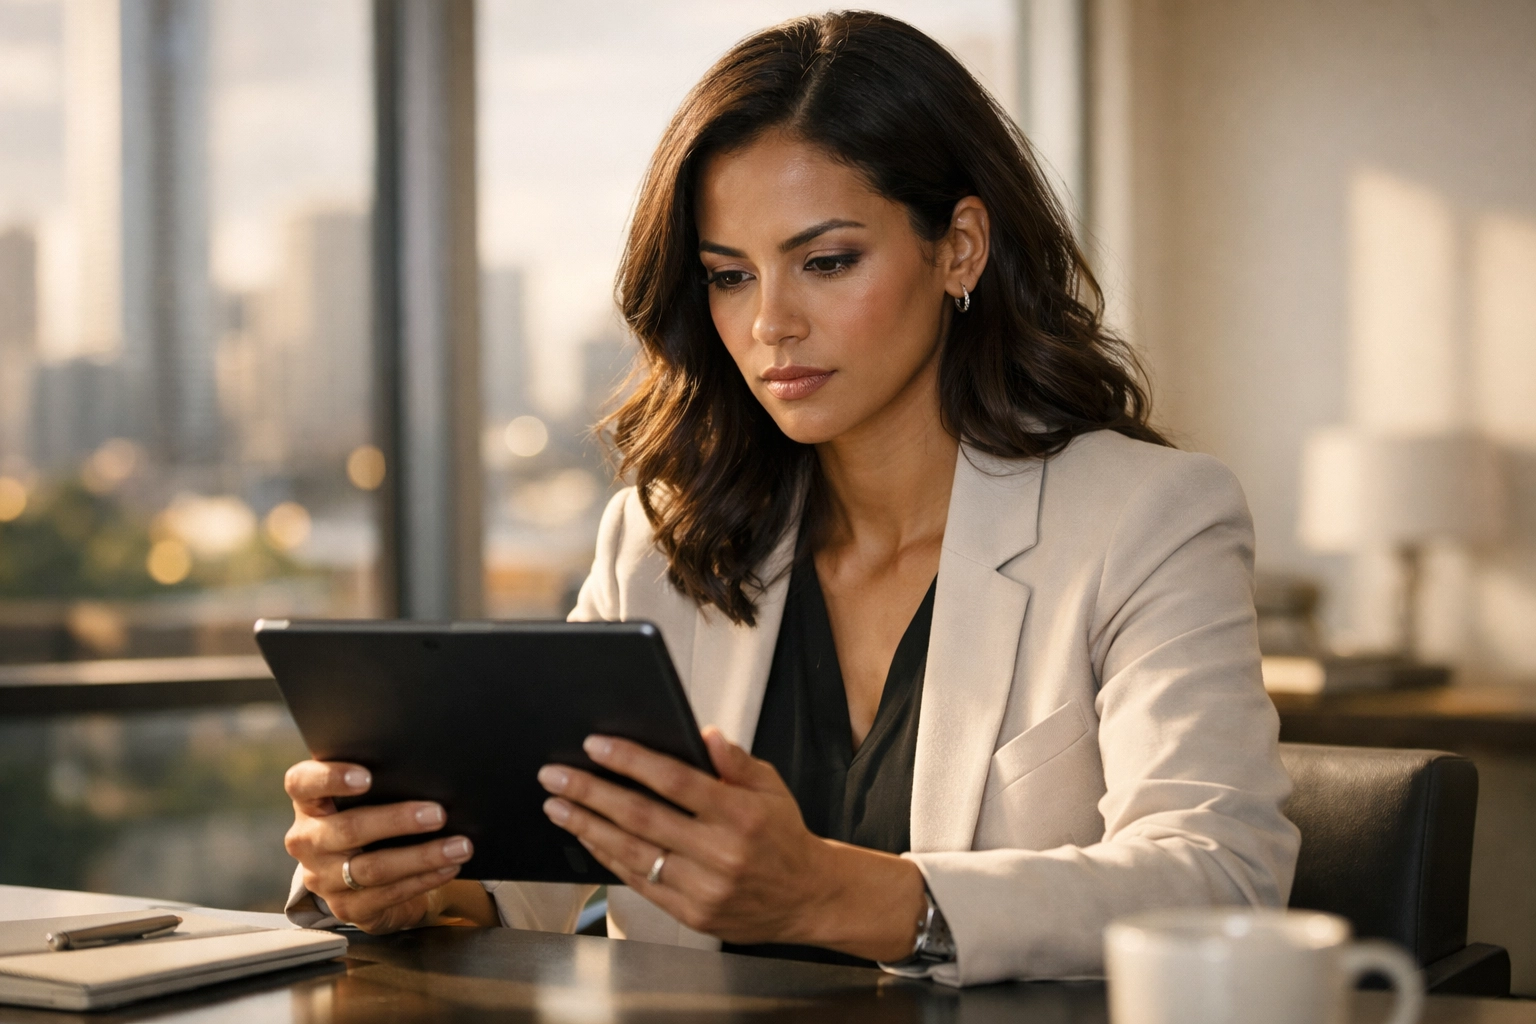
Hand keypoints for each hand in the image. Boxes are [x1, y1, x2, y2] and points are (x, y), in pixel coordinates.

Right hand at [283, 760, 492, 932]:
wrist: (362, 878)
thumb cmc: (371, 819)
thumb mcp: (366, 799)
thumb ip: (381, 784)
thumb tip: (430, 771)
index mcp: (309, 804)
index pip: (302, 783)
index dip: (330, 778)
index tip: (366, 777)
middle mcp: (308, 840)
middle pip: (349, 829)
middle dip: (398, 821)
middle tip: (439, 813)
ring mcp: (323, 878)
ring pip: (373, 868)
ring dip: (422, 856)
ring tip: (459, 846)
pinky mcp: (346, 907)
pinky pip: (388, 894)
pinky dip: (424, 879)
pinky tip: (448, 867)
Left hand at [537, 728, 925, 960]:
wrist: (808, 899)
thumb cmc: (783, 835)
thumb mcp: (772, 786)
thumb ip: (735, 760)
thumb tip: (703, 734)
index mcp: (740, 814)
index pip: (675, 781)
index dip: (631, 761)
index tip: (595, 745)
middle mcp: (720, 852)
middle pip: (642, 817)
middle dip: (591, 793)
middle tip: (554, 775)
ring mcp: (704, 887)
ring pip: (632, 853)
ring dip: (588, 827)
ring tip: (557, 806)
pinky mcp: (692, 913)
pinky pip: (640, 882)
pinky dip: (609, 857)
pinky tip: (587, 837)